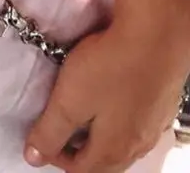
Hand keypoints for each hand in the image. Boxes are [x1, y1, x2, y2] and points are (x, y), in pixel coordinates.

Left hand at [23, 12, 189, 171]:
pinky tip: (108, 98)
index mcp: (113, 149)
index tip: (40, 138)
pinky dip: (116, 120)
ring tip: (79, 115)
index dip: (56, 157)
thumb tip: (34, 157)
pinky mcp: (160, 103)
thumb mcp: (69, 100)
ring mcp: (153, 124)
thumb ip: (50, 130)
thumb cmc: (111, 66)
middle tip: (57, 130)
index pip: (81, 170)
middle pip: (104, 162)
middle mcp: (137, 143)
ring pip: (122, 144)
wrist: (156, 36)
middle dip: (78, 152)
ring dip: (97, 137)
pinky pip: (135, 123)